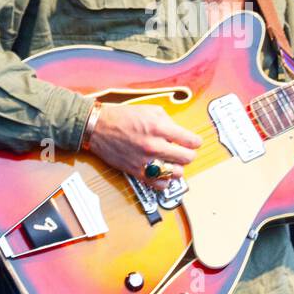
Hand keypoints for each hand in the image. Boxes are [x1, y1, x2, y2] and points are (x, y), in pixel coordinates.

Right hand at [86, 102, 201, 187]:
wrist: (97, 127)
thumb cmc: (121, 116)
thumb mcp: (149, 110)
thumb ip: (168, 121)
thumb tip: (179, 133)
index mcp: (158, 127)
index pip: (190, 141)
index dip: (196, 142)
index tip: (195, 143)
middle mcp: (153, 145)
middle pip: (187, 158)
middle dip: (189, 155)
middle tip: (185, 152)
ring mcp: (145, 160)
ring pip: (176, 173)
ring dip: (178, 168)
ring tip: (173, 162)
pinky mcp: (136, 171)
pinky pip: (159, 184)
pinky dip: (165, 181)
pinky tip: (163, 173)